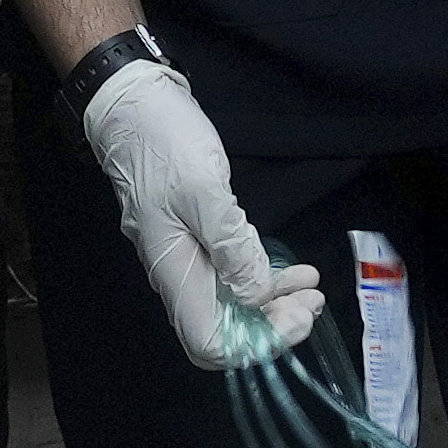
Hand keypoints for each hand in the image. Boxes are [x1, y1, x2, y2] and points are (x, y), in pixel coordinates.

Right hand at [78, 53, 315, 371]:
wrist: (134, 104)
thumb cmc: (163, 143)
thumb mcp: (204, 191)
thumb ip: (233, 249)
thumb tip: (257, 295)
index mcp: (175, 273)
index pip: (211, 342)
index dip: (256, 343)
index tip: (295, 317)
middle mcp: (180, 276)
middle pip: (227, 330)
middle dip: (274, 324)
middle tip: (313, 303)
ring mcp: (188, 259)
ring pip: (234, 305)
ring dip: (276, 303)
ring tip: (312, 287)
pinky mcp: (199, 240)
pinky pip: (234, 276)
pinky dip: (265, 279)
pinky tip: (294, 270)